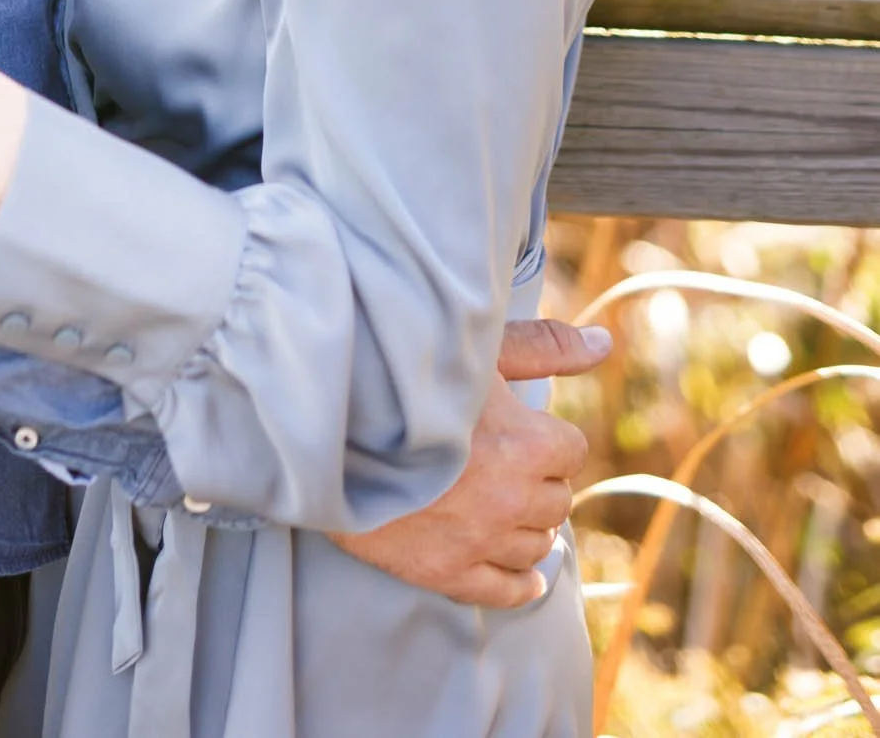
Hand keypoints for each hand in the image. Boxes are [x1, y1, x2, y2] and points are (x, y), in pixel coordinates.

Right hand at [331, 316, 608, 608]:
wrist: (332, 422)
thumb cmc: (406, 373)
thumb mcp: (477, 350)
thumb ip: (544, 347)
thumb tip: (605, 345)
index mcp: (527, 444)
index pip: (571, 450)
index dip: (546, 437)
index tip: (522, 430)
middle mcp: (514, 499)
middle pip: (557, 501)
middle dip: (538, 482)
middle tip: (508, 465)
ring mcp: (481, 541)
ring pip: (537, 546)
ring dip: (529, 526)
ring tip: (507, 508)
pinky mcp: (447, 571)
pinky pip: (504, 591)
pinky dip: (521, 584)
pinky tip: (526, 576)